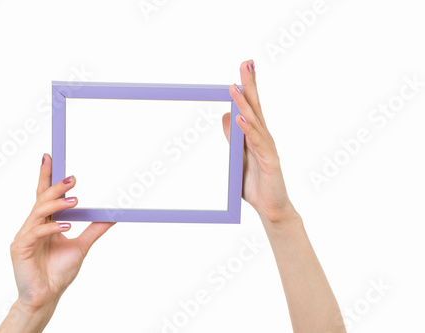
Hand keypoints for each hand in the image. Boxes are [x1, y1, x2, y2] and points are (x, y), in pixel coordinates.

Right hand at [10, 153, 114, 312]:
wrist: (46, 297)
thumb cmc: (58, 272)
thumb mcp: (82, 246)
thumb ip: (94, 229)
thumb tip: (113, 216)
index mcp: (45, 222)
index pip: (44, 194)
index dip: (46, 175)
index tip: (49, 156)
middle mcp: (33, 225)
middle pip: (42, 199)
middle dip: (56, 186)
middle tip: (73, 178)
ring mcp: (25, 236)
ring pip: (38, 211)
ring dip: (57, 204)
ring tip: (75, 200)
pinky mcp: (20, 248)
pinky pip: (35, 233)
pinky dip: (51, 228)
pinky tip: (66, 227)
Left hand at [222, 60, 297, 223]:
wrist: (271, 209)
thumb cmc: (256, 183)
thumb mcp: (239, 158)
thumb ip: (234, 138)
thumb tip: (227, 116)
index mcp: (256, 135)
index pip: (251, 106)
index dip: (247, 86)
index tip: (244, 66)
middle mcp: (264, 138)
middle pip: (256, 106)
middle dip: (250, 84)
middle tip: (246, 62)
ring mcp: (268, 149)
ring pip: (255, 122)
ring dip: (245, 103)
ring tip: (235, 86)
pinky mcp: (270, 162)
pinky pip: (256, 144)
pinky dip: (248, 130)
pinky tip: (240, 118)